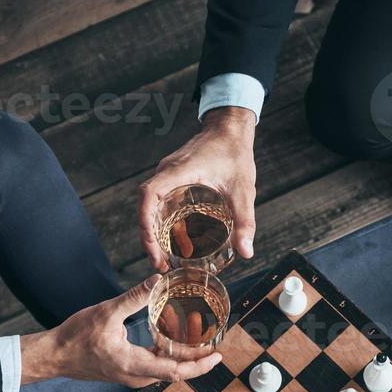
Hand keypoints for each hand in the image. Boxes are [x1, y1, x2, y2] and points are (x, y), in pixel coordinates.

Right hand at [20, 277, 223, 387]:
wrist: (53, 356)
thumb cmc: (75, 337)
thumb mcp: (107, 312)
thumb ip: (135, 297)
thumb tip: (157, 280)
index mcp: (134, 365)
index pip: (176, 371)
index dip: (199, 365)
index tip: (217, 356)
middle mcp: (135, 376)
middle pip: (174, 373)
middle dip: (196, 361)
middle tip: (214, 347)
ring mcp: (129, 376)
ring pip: (164, 371)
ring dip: (182, 360)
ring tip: (198, 344)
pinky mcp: (124, 372)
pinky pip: (153, 368)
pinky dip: (167, 358)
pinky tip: (170, 343)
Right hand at [139, 107, 256, 270]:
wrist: (230, 129)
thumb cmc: (235, 153)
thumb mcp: (242, 190)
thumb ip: (244, 221)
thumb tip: (246, 252)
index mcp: (178, 171)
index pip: (148, 195)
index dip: (144, 222)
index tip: (152, 246)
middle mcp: (167, 172)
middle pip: (145, 206)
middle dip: (148, 236)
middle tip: (159, 262)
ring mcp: (168, 174)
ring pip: (150, 205)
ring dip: (152, 230)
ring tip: (163, 257)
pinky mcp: (173, 178)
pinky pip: (159, 201)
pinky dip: (160, 220)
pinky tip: (171, 238)